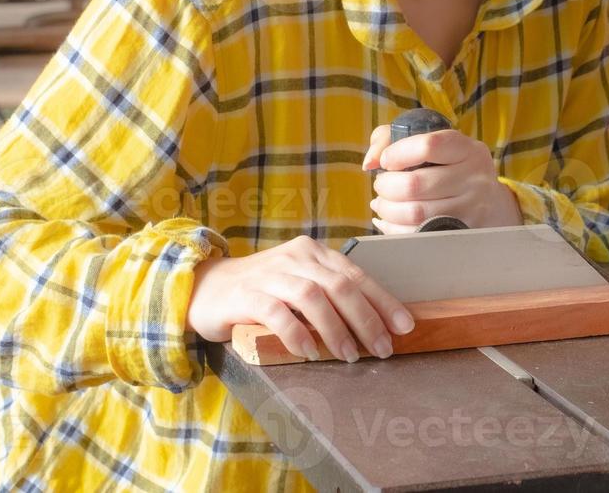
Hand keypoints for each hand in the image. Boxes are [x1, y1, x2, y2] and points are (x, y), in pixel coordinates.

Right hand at [185, 235, 412, 361]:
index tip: (405, 326)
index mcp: (313, 253)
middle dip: (367, 319)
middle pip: (340, 286)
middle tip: (382, 348)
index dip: (383, 301)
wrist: (203, 288)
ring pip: (313, 298)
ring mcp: (269, 273)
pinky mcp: (245, 294)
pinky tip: (309, 352)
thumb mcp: (299, 286)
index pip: (356, 276)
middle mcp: (295, 258)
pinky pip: (277, 312)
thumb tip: (373, 323)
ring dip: (336, 329)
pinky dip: (297, 333)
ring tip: (350, 355)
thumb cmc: (260, 292)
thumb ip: (329, 296)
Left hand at [364, 127, 523, 233]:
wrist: (489, 202)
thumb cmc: (447, 166)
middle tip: (382, 186)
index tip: (386, 161)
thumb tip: (370, 163)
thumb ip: (391, 138)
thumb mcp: (429, 141)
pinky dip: (394, 230)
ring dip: (387, 210)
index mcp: (466, 148)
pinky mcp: (463, 232)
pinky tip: (390, 221)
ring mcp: (471, 208)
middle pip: (415, 184)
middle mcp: (474, 177)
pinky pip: (419, 235)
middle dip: (386, 187)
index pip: (428, 146)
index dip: (397, 153)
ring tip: (382, 204)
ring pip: (415, 213)